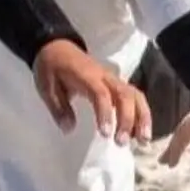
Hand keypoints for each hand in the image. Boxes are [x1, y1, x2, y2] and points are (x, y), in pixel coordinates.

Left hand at [31, 39, 150, 144]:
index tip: (105, 134)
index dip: (105, 113)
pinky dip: (141, 114)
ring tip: (143, 140)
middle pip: (125, 95)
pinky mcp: (117, 84)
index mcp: (87, 76)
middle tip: (122, 142)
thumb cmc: (51, 68)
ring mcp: (114, 80)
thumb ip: (58, 108)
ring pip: (135, 95)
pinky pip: (134, 97)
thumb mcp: (46, 87)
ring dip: (142, 117)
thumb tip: (69, 129)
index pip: (101, 94)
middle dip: (128, 119)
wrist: (57, 47)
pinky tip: (140, 132)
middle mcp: (105, 77)